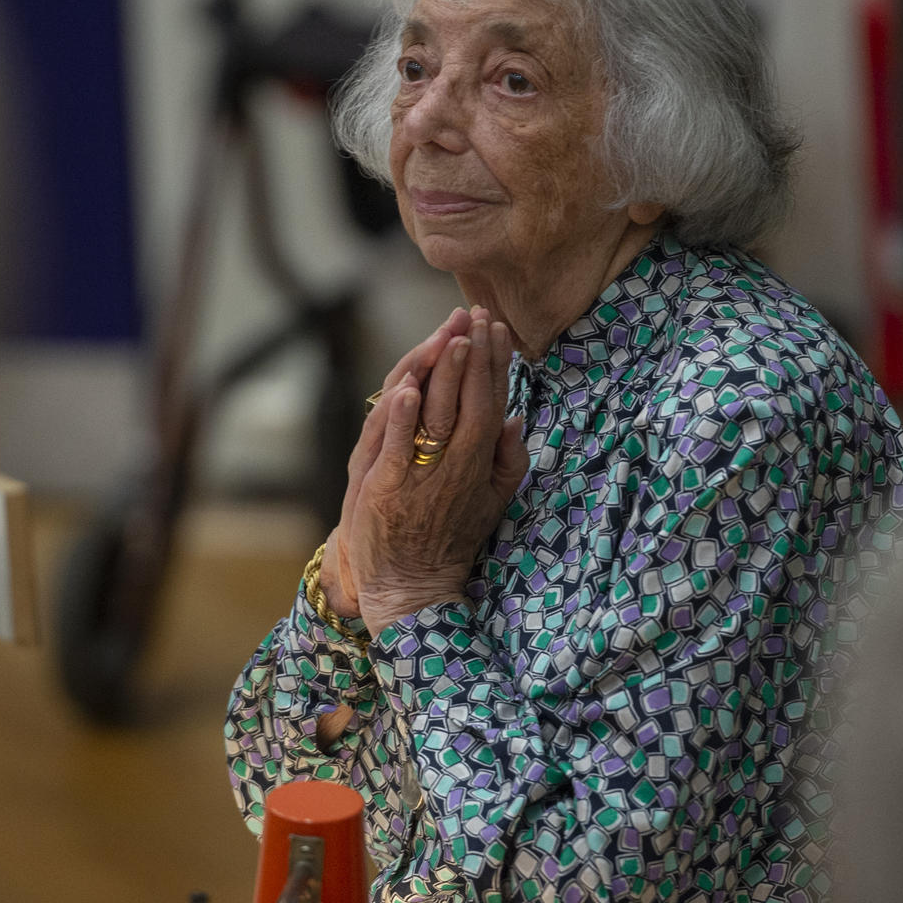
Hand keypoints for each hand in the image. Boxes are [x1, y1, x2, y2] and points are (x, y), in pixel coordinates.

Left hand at [345, 307, 528, 635]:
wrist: (412, 586)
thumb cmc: (450, 539)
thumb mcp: (492, 502)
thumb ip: (508, 461)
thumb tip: (516, 419)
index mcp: (478, 464)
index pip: (491, 402)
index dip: (494, 363)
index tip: (496, 328)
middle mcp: (453, 466)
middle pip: (466, 400)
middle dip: (472, 355)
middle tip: (477, 316)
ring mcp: (419, 476)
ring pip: (434, 415)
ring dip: (443, 373)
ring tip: (452, 336)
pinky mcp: (386, 488)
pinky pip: (396, 445)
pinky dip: (402, 416)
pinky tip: (409, 387)